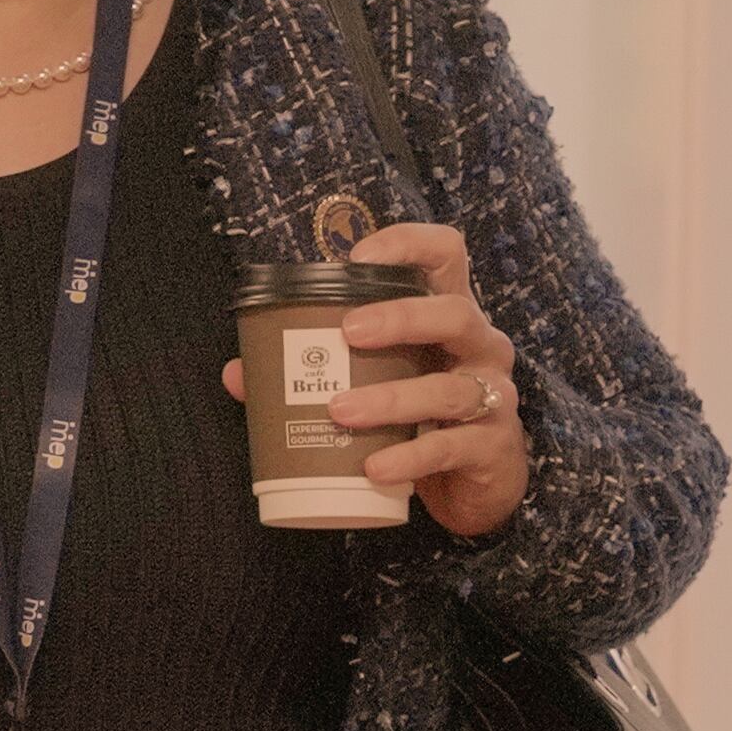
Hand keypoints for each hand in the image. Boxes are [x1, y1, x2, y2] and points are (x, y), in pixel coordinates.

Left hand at [215, 220, 529, 538]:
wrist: (471, 486)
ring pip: (449, 388)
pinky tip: (375, 466)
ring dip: (391, 398)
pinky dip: (410, 456)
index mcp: (445, 318)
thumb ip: (309, 372)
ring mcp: (492, 395)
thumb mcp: (372, 383)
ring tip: (339, 410)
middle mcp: (478, 347)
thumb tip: (239, 372)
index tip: (356, 257)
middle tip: (347, 332)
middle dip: (401, 318)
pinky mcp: (492, 446)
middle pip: (456, 313)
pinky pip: (451, 446)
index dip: (409, 244)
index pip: (446, 255)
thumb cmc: (417, 416)